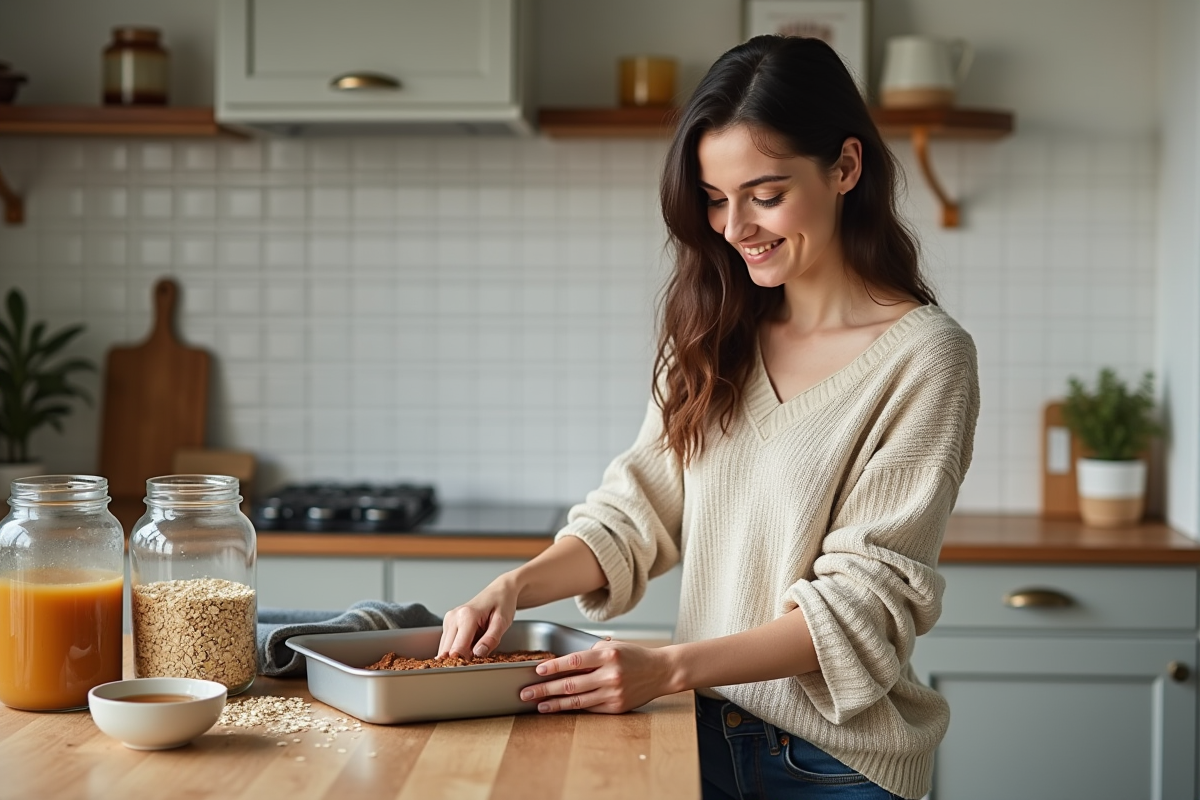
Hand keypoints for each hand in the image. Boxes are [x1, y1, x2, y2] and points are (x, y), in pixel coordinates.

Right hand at [438, 575, 519, 657]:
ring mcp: (449, 619)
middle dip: (461, 660)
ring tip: (476, 648)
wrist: (500, 591)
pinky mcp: (448, 623)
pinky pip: (448, 644)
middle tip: (477, 660)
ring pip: (445, 649)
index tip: (475, 667)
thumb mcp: (502, 622)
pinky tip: (470, 645)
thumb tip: (478, 654)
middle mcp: (453, 617)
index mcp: (466, 616)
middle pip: (448, 651)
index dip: (465, 662)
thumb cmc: (502, 604)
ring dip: (458, 655)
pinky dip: (457, 649)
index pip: (457, 649)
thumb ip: (491, 639)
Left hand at [519, 639, 677, 713]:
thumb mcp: (613, 646)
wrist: (661, 671)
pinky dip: (572, 709)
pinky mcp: (616, 707)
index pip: (574, 661)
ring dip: (554, 704)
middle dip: (545, 689)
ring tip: (538, 705)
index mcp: (608, 655)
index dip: (553, 667)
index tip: (537, 671)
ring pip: (577, 700)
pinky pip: (589, 708)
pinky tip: (559, 709)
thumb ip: (590, 654)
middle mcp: (610, 674)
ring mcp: (613, 693)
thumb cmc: (634, 656)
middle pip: (571, 684)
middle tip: (526, 693)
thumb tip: (563, 664)